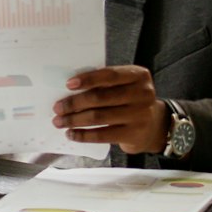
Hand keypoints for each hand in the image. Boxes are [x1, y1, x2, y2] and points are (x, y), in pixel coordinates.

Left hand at [52, 65, 168, 154]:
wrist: (153, 125)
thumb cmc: (129, 100)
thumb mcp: (125, 85)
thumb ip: (105, 83)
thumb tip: (69, 89)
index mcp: (138, 76)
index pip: (110, 75)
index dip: (88, 79)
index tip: (69, 84)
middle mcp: (142, 94)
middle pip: (101, 97)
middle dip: (75, 103)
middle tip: (57, 107)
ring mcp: (140, 115)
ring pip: (99, 117)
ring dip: (75, 120)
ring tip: (60, 121)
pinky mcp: (134, 134)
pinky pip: (102, 135)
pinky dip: (83, 135)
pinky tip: (72, 134)